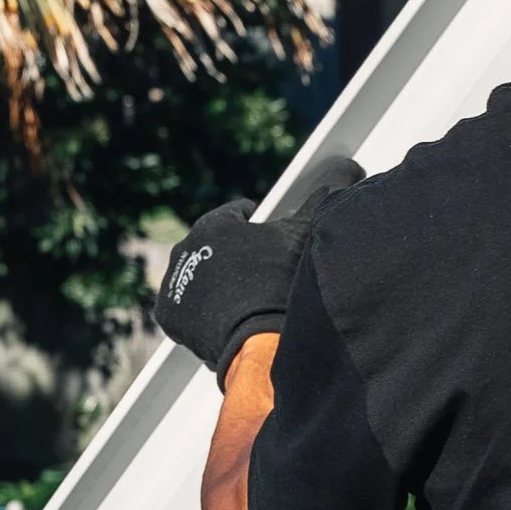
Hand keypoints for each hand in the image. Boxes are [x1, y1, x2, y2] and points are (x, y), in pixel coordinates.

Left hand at [155, 155, 363, 382]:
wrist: (259, 336)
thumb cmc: (279, 281)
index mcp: (212, 225)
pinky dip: (204, 311)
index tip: (264, 232)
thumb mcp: (301, 237)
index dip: (254, 222)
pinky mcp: (169, 315)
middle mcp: (185, 250)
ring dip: (217, 283)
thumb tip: (341, 174)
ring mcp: (174, 284)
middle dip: (233, 253)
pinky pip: (187, 309)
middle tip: (259, 269)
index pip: (234, 214)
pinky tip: (228, 317)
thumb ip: (315, 205)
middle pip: (213, 246)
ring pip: (199, 277)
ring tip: (246, 297)